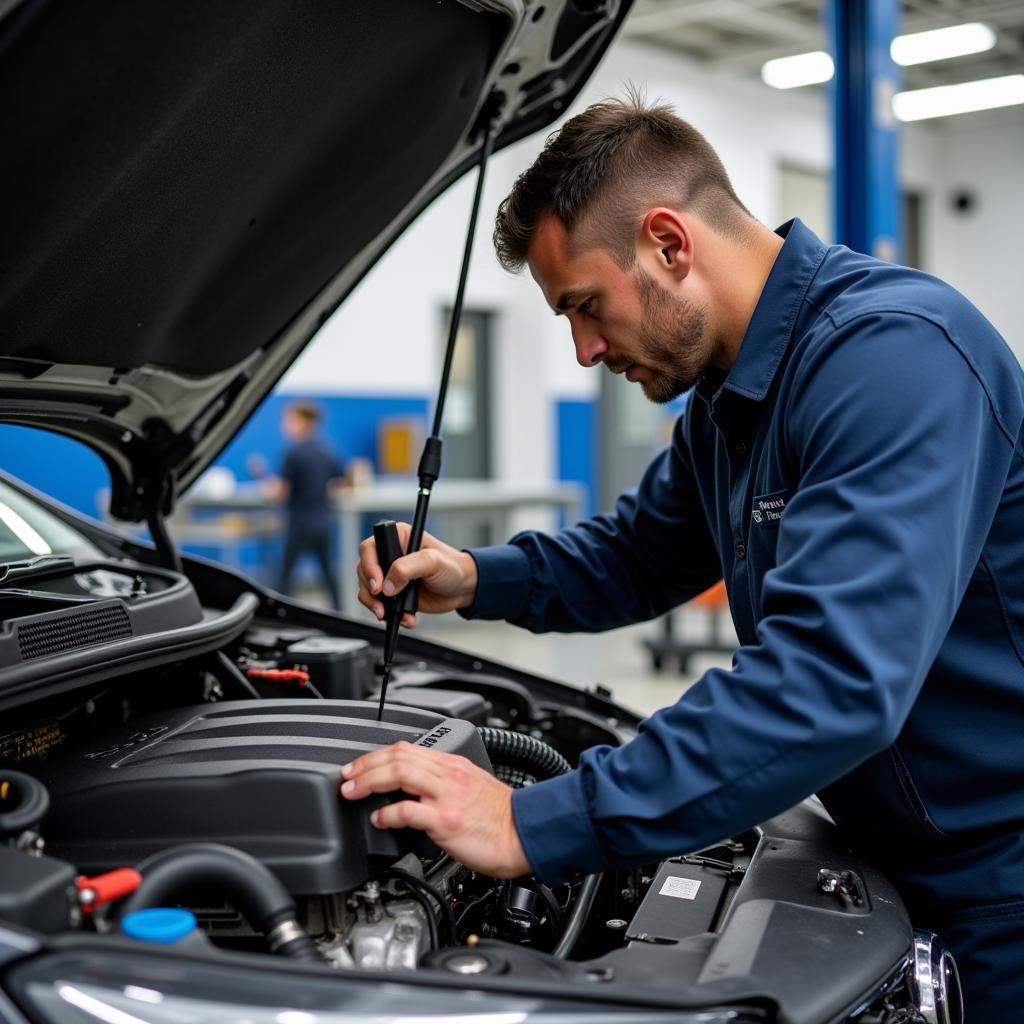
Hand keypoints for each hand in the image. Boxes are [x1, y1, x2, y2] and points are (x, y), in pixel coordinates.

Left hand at [339, 741, 530, 877]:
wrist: (526, 834)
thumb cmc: (502, 817)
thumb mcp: (471, 787)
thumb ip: (443, 784)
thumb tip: (411, 792)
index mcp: (453, 764)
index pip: (406, 748)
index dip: (375, 755)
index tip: (357, 766)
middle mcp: (449, 775)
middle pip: (398, 756)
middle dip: (365, 765)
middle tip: (346, 777)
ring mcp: (448, 796)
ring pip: (400, 773)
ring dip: (369, 781)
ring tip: (352, 792)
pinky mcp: (447, 821)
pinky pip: (410, 810)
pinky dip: (388, 814)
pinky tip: (379, 819)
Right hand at [356, 523, 478, 627]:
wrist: (463, 589)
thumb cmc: (452, 567)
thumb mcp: (433, 561)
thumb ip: (408, 568)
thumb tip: (388, 584)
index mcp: (397, 538)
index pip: (370, 548)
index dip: (369, 566)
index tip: (378, 584)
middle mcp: (390, 555)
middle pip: (364, 571)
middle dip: (370, 591)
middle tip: (382, 603)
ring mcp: (390, 576)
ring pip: (367, 591)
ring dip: (377, 606)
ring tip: (391, 614)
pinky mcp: (393, 594)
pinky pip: (380, 605)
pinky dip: (388, 615)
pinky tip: (405, 618)